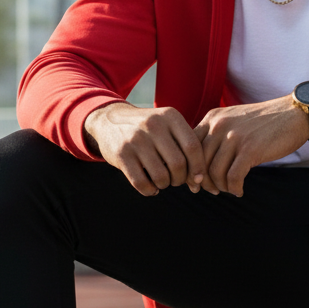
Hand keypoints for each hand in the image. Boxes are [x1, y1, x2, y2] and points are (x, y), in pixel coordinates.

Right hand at [84, 102, 208, 196]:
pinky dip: (150, 190)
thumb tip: (199, 181)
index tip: (198, 179)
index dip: (199, 167)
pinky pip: (141, 183)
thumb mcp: (168, 126)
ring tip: (163, 182)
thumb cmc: (149, 130)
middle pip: (178, 164)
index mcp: (170, 116)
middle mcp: (153, 125)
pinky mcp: (121, 154)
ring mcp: (135, 139)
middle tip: (176, 180)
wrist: (109, 120)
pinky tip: (151, 188)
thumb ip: (185, 147)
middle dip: (181, 179)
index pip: (193, 147)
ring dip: (165, 185)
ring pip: (161, 176)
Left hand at [194, 96, 308, 196]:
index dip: (190, 168)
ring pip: (214, 172)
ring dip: (220, 187)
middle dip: (204, 182)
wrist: (294, 113)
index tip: (197, 180)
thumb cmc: (264, 122)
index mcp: (212, 117)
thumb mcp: (234, 120)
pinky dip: (234, 188)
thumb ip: (215, 135)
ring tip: (229, 189)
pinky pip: (232, 177)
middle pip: (199, 162)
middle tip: (213, 190)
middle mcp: (219, 125)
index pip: (189, 147)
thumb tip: (198, 165)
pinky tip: (239, 190)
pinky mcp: (250, 149)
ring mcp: (234, 137)